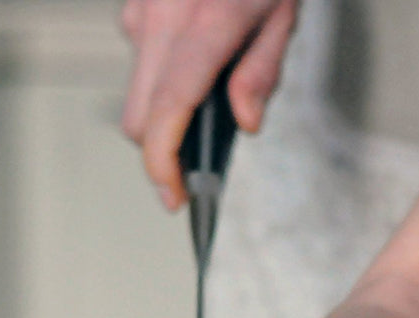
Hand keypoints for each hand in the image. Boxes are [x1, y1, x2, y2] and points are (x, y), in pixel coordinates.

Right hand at [119, 0, 297, 209]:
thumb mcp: (283, 15)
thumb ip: (262, 72)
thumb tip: (244, 124)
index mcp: (204, 27)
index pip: (168, 113)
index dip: (163, 165)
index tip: (175, 196)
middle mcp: (161, 21)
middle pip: (139, 116)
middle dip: (160, 151)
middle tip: (192, 170)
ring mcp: (141, 12)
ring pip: (138, 90)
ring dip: (165, 110)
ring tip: (209, 99)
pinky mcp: (135, 6)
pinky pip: (142, 57)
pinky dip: (164, 74)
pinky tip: (197, 59)